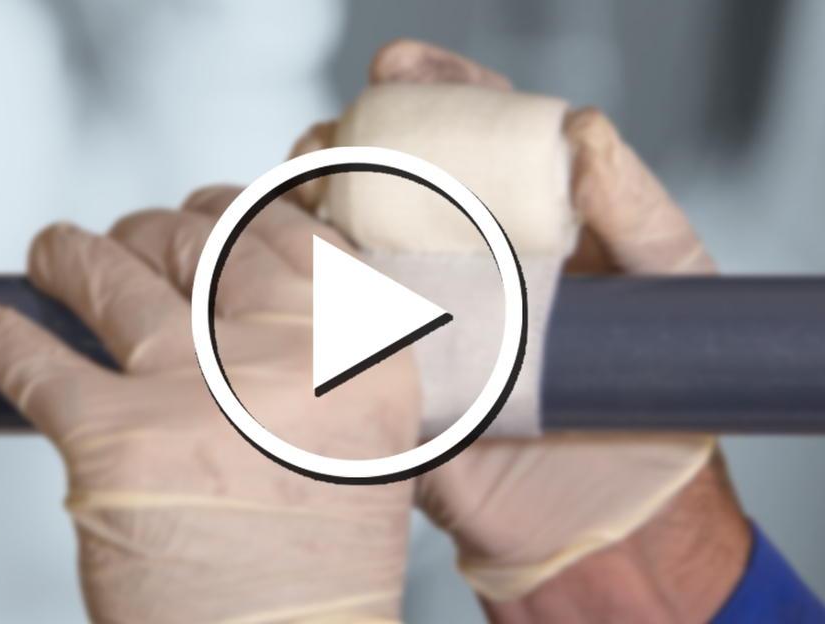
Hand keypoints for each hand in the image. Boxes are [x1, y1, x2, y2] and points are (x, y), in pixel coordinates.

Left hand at [0, 190, 419, 622]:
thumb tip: (248, 294)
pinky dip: (5, 339)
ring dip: (70, 255)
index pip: (285, 231)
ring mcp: (197, 389)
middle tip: (124, 240)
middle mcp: (285, 355)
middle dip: (148, 230)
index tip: (201, 207)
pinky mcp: (113, 436)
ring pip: (113, 276)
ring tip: (53, 253)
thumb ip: (327, 360)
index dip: (230, 207)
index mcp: (360, 352)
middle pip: (197, 240)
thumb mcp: (369, 443)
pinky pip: (38, 361)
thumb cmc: (322, 569)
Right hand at [293, 39, 751, 623]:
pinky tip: (283, 274)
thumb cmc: (653, 406)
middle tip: (333, 143)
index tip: (397, 68)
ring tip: (303, 201)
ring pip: (337, 243)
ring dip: (304, 210)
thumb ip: (636, 211)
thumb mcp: (669, 290)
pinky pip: (326, 330)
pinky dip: (294, 295)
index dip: (429, 92)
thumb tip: (585, 131)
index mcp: (520, 226)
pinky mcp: (385, 379)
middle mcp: (455, 262)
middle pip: (381, 179)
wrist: (609, 519)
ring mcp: (412, 317)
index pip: (466, 137)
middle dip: (343, 145)